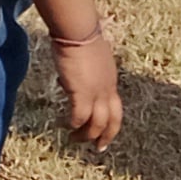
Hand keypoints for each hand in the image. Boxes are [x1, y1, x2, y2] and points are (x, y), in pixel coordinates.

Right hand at [54, 29, 122, 145]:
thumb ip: (86, 67)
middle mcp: (107, 89)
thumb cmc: (80, 36)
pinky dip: (74, 124)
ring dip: (87, 134)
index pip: (114, 106)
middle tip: (99, 147)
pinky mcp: (81, 93)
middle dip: (106, 135)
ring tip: (76, 140)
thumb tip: (73, 72)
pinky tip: (66, 127)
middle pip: (113, 120)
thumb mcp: (89, 56)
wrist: (78, 32)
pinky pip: (79, 116)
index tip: (103, 129)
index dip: (109, 119)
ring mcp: (96, 92)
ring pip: (97, 123)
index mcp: (110, 80)